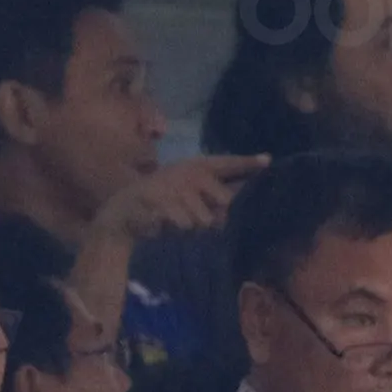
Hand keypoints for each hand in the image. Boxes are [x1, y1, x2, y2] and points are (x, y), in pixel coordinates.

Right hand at [93, 154, 266, 242]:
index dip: (247, 163)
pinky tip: (164, 224)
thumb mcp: (188, 189)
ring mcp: (176, 189)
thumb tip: (238, 196)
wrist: (124, 209)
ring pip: (205, 220)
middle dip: (214, 215)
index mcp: (197, 166)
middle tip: (191, 213)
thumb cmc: (162, 200)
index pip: (228, 163)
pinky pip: (185, 227)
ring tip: (175, 220)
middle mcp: (190, 173)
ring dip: (193, 227)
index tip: (267, 161)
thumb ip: (214, 192)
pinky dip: (177, 231)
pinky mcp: (164, 206)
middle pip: (225, 203)